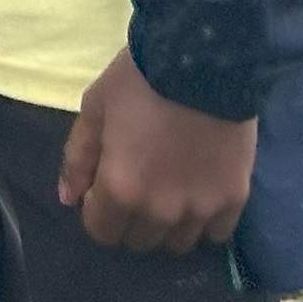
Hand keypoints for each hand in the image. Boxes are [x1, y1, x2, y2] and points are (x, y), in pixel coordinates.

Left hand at [58, 50, 255, 253]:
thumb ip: (78, 157)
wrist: (202, 58)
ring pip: (177, 243)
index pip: (101, 231)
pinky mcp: (233, 200)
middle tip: (138, 180)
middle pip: (139, 240)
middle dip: (130, 217)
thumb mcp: (95, 107)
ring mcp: (200, 210)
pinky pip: (215, 233)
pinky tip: (198, 190)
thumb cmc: (139, 79)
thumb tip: (69, 199)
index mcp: (121, 189)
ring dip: (167, 223)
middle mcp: (160, 212)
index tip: (105, 185)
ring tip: (169, 186)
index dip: (98, 209)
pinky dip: (204, 220)